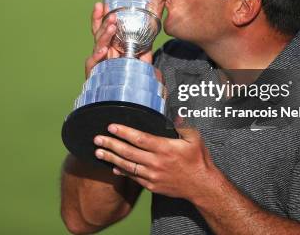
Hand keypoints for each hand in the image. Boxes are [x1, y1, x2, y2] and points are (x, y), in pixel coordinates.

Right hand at [85, 2, 153, 77]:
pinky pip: (94, 63)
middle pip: (98, 33)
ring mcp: (98, 63)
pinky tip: (103, 49)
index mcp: (111, 48)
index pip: (103, 29)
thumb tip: (151, 36)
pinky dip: (98, 55)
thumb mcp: (140, 63)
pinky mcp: (95, 74)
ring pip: (97, 45)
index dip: (101, 17)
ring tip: (111, 26)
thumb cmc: (130, 82)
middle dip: (103, 21)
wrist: (124, 103)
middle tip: (111, 13)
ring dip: (104, 34)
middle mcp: (102, 53)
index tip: (102, 4)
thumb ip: (144, 51)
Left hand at [92, 123, 217, 200]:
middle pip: (128, 152)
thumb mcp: (194, 138)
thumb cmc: (198, 160)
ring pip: (127, 166)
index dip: (124, 132)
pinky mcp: (152, 186)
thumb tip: (173, 114)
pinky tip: (113, 166)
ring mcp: (152, 176)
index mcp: (165, 148)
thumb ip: (181, 125)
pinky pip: (133, 177)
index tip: (111, 126)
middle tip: (97, 138)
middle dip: (111, 144)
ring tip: (98, 151)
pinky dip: (122, 171)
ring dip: (111, 158)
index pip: (139, 139)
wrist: (202, 186)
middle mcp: (156, 162)